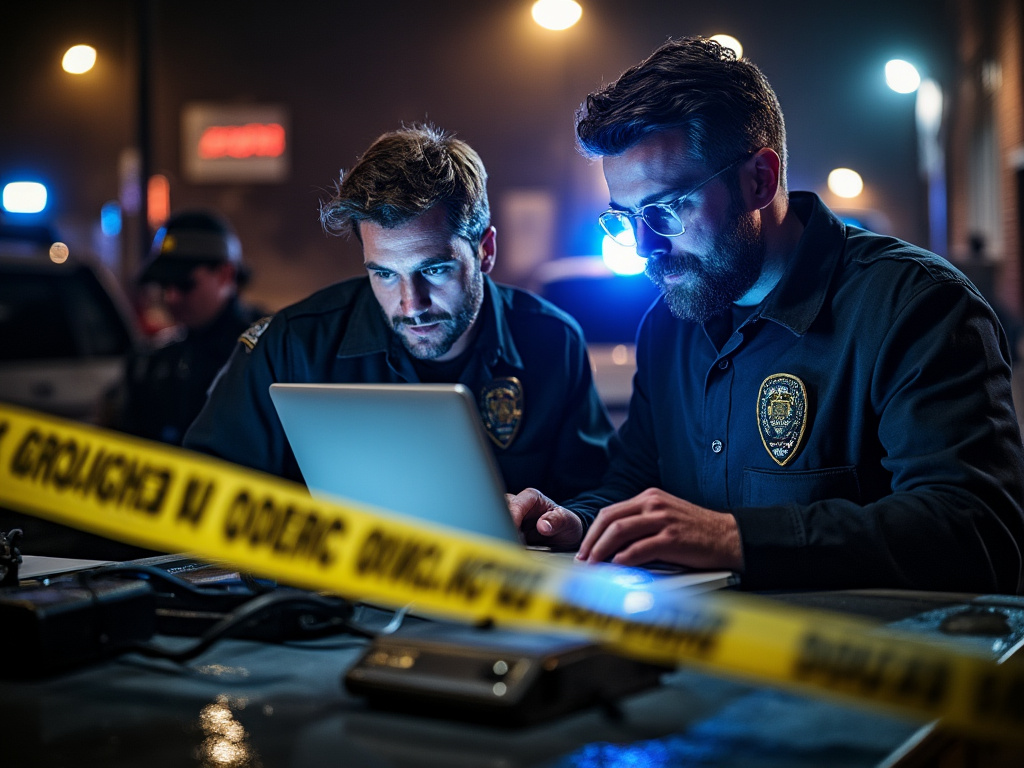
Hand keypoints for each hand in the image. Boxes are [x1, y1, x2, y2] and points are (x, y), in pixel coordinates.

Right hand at [506, 488, 583, 549]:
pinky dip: (502, 543)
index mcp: (531, 498)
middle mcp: (518, 505)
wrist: (566, 536)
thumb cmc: (567, 524)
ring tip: (507, 550)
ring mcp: (511, 519)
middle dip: (501, 527)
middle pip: (499, 511)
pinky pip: (500, 535)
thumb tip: (543, 526)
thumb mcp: (568, 522)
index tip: (513, 533)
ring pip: (496, 522)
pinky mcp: (508, 532)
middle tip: (507, 543)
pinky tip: (506, 553)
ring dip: (500, 536)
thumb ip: (557, 521)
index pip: (515, 505)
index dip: (512, 518)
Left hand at [577, 488, 743, 570]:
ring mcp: (663, 520)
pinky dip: (623, 558)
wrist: (730, 537)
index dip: (593, 531)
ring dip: (601, 550)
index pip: (610, 512)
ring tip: (593, 565)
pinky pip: (639, 548)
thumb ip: (642, 524)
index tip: (585, 548)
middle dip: (591, 541)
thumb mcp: (666, 517)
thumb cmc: (698, 531)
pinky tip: (616, 567)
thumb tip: (613, 545)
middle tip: (583, 559)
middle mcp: (653, 504)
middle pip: (609, 519)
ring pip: (619, 531)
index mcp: (649, 498)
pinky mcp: (672, 538)